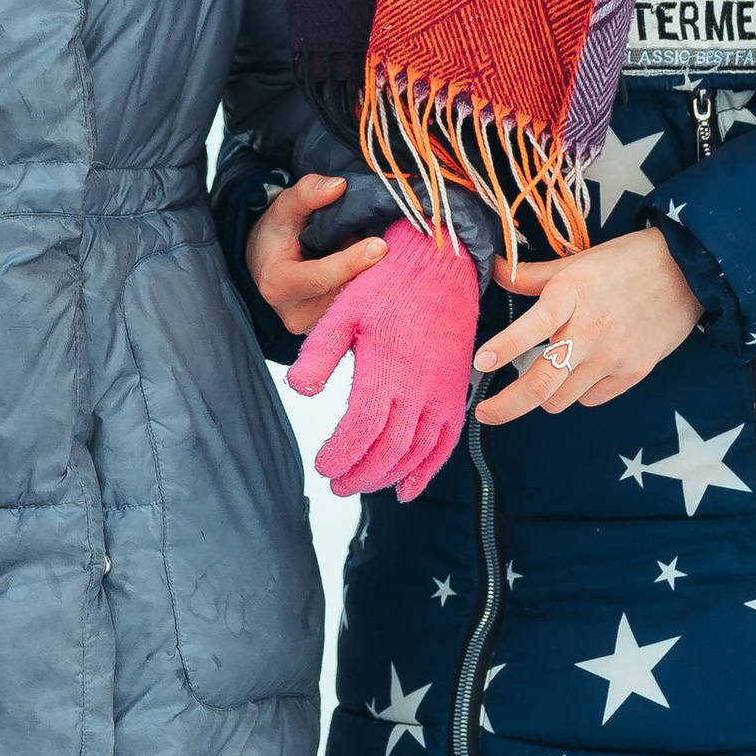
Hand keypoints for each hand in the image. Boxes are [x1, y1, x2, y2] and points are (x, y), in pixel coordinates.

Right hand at [244, 174, 388, 337]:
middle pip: (344, 294)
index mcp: (277, 285)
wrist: (264, 265)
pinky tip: (374, 272)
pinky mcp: (329, 331)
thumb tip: (339, 185)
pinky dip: (369, 291)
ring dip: (370, 280)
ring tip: (371, 256)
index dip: (352, 262)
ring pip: (355, 306)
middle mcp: (294, 315)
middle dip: (368, 271)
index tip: (380, 245)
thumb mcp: (283, 208)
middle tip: (387, 245)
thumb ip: (307, 193)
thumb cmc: (275, 235)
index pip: (321, 278)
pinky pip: (357, 312)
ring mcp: (313, 328)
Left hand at [288, 216, 479, 500]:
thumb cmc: (386, 287)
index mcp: (386, 368)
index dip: (341, 456)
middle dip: (359, 474)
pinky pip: (445, 445)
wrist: (440, 265)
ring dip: (386, 477)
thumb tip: (299, 390)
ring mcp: (442, 394)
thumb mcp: (343, 312)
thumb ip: (319, 354)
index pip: (361, 430)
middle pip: (388, 450)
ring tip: (360, 484)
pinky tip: (405, 490)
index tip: (322, 467)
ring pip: (415, 453)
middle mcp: (419, 388)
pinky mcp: (456, 394)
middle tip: (336, 484)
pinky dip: (426, 473)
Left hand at [473, 229, 701, 424]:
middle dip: (507, 406)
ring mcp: (614, 356)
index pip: (531, 328)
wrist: (688, 272)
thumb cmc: (627, 262)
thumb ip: (531, 276)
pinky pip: (591, 399)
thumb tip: (493, 269)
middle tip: (486, 412)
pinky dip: (577, 393)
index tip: (479, 364)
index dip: (503, 349)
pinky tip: (582, 373)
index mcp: (572, 295)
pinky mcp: (634, 373)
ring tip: (543, 378)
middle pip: (541, 383)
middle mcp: (591, 330)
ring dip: (544, 395)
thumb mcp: (577, 262)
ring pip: (561, 398)